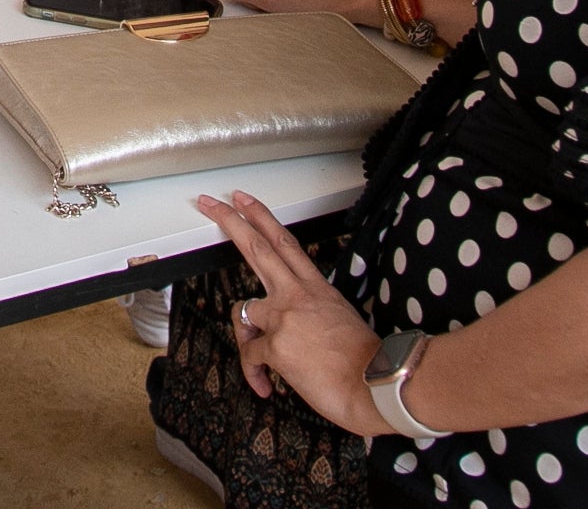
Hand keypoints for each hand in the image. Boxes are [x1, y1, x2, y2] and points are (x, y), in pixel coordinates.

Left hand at [198, 190, 390, 435]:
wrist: (376, 385)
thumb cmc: (365, 362)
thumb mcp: (343, 320)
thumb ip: (313, 312)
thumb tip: (298, 321)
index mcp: (317, 289)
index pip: (285, 243)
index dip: (262, 218)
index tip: (245, 202)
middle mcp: (298, 296)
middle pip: (257, 248)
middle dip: (230, 221)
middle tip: (211, 204)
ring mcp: (285, 318)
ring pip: (242, 309)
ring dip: (245, 334)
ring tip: (257, 355)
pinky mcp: (276, 345)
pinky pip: (249, 353)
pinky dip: (254, 372)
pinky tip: (265, 384)